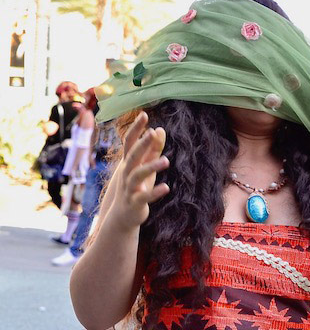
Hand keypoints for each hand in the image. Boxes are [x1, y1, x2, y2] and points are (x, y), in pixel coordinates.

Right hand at [106, 113, 170, 233]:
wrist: (124, 215)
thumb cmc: (137, 187)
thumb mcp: (146, 167)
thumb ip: (153, 149)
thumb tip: (159, 129)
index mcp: (128, 163)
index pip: (129, 142)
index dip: (136, 129)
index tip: (144, 114)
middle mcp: (126, 173)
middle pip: (132, 156)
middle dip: (142, 145)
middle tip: (152, 133)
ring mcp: (130, 188)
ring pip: (138, 175)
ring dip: (151, 167)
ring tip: (166, 161)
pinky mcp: (136, 202)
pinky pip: (145, 196)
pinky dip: (155, 192)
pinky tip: (167, 187)